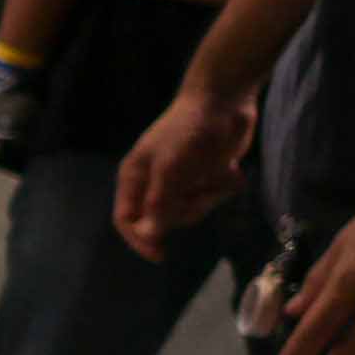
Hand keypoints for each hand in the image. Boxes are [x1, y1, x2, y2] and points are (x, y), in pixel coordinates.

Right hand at [109, 90, 253, 259]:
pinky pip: (213, 198)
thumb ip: (159, 202)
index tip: (160, 254)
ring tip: (218, 171)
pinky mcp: (205, 177)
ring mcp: (181, 180)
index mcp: (136, 177)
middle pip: (165, 219)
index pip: (126, 220)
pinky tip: (228, 168)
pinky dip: (223, 186)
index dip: (139, 239)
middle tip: (201, 188)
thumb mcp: (171, 168)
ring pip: (193, 210)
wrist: (225, 101)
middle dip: (188, 208)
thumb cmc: (190, 130)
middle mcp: (154, 182)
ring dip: (210, 196)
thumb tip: (148, 235)